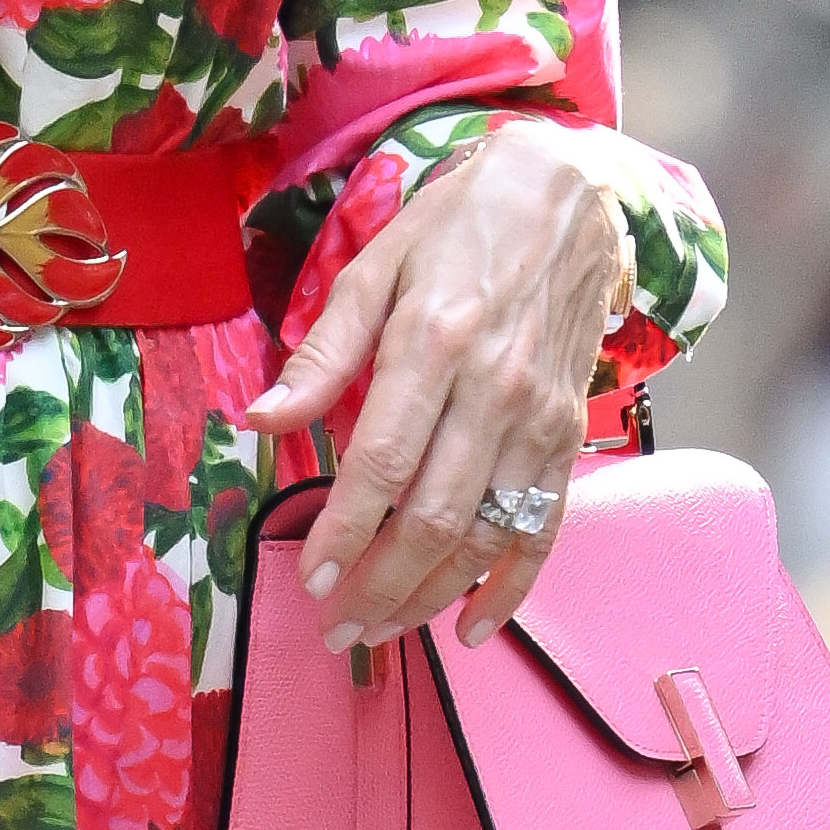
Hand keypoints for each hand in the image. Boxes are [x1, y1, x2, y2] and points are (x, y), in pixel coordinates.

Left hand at [251, 130, 629, 651]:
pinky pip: (543, 526)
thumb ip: (323, 353)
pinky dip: (510, 586)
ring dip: (432, 596)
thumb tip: (261, 420)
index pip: (383, 463)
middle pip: (434, 516)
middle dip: (381, 586)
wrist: (564, 196)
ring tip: (384, 632)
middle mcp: (493, 389)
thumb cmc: (455, 228)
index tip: (313, 581)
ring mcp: (539, 417)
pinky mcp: (569, 434)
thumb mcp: (373, 267)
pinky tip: (470, 625)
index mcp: (433, 343)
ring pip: (487, 533)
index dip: (345, 532)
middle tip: (338, 630)